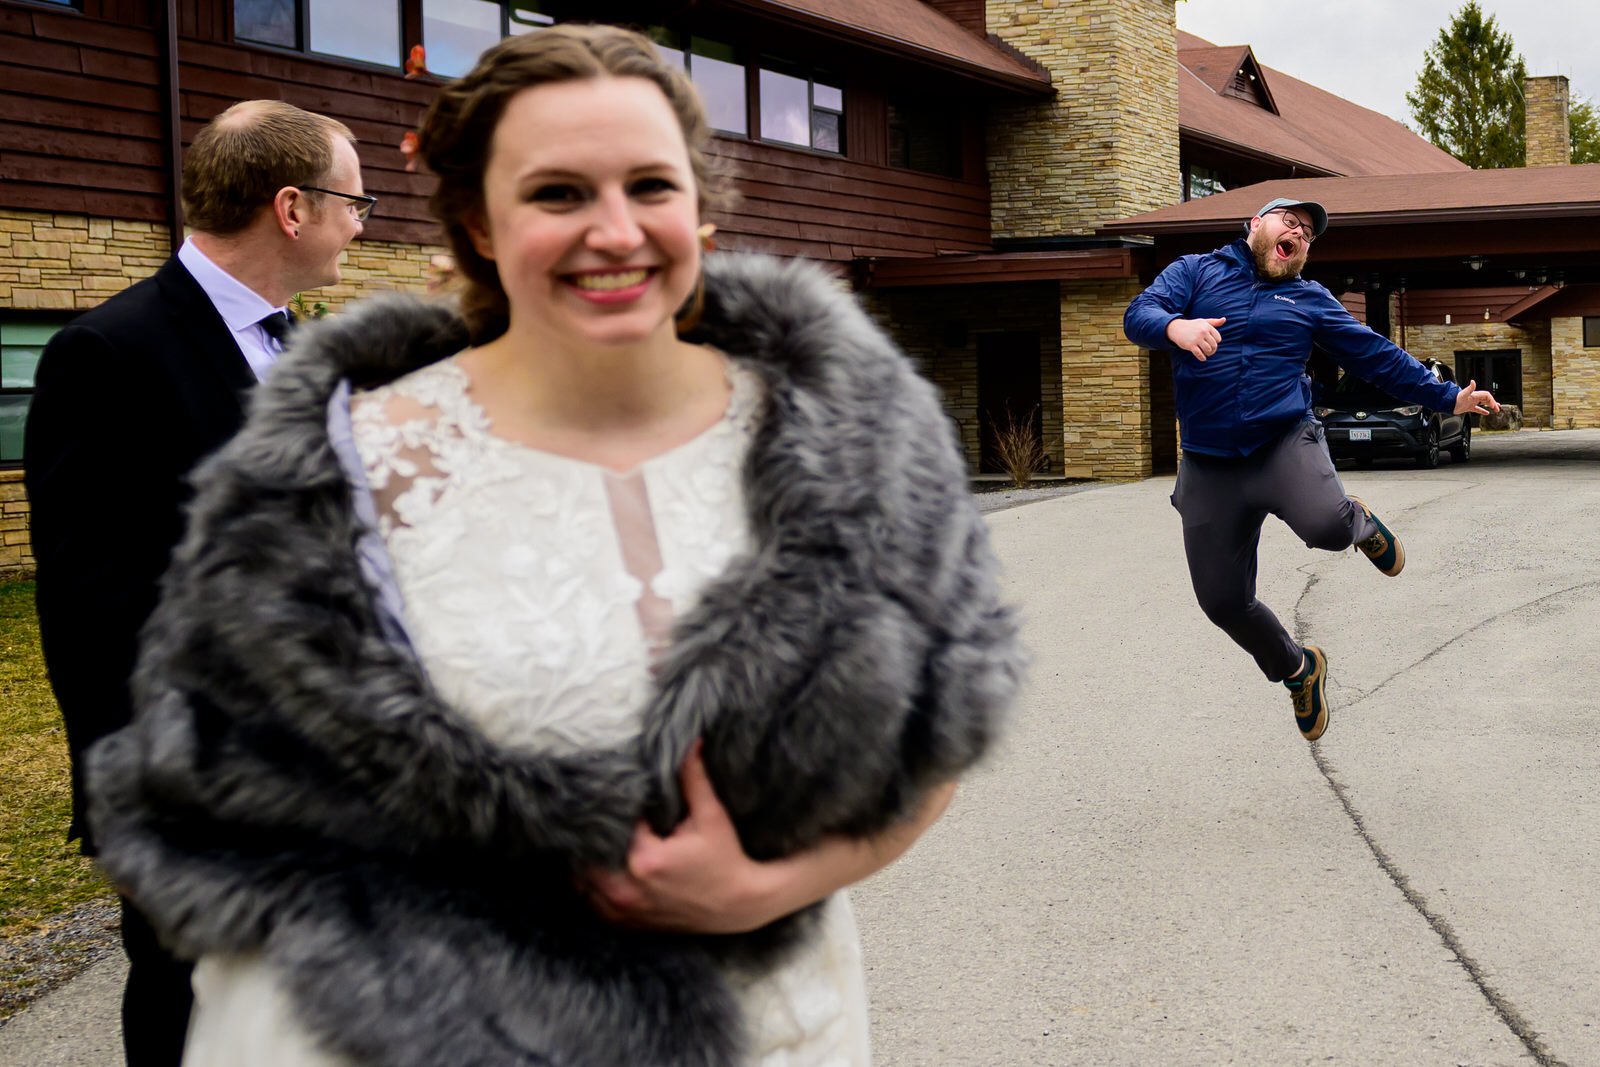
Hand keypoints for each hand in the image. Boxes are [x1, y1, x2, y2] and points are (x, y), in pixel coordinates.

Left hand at [583, 742, 778, 933]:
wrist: (740, 905)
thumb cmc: (727, 859)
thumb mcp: (712, 817)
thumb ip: (693, 779)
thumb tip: (690, 742)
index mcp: (644, 859)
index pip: (610, 823)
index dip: (612, 806)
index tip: (618, 794)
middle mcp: (627, 890)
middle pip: (587, 853)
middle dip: (594, 833)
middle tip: (600, 815)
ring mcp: (625, 911)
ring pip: (582, 881)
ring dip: (587, 860)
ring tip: (598, 839)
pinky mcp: (628, 923)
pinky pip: (592, 904)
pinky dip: (592, 886)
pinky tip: (600, 867)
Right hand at [1167, 317, 1226, 360]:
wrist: (1176, 328)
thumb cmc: (1191, 325)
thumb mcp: (1203, 322)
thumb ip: (1214, 322)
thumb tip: (1224, 319)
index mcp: (1207, 327)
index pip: (1218, 339)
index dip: (1216, 342)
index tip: (1211, 343)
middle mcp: (1203, 332)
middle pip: (1214, 345)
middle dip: (1213, 350)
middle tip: (1210, 351)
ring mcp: (1196, 339)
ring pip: (1208, 350)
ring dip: (1208, 354)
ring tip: (1206, 354)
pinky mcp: (1190, 345)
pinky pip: (1199, 354)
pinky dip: (1202, 358)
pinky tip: (1202, 358)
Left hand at [1453, 379, 1499, 415]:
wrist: (1448, 404)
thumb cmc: (1455, 399)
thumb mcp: (1464, 394)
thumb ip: (1469, 388)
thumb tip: (1473, 381)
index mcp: (1475, 394)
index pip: (1487, 396)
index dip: (1492, 400)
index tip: (1494, 406)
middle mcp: (1474, 398)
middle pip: (1487, 399)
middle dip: (1493, 403)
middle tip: (1498, 408)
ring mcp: (1472, 402)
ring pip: (1484, 404)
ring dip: (1490, 406)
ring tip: (1496, 409)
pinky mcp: (1468, 407)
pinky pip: (1478, 409)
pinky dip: (1483, 411)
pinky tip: (1487, 413)